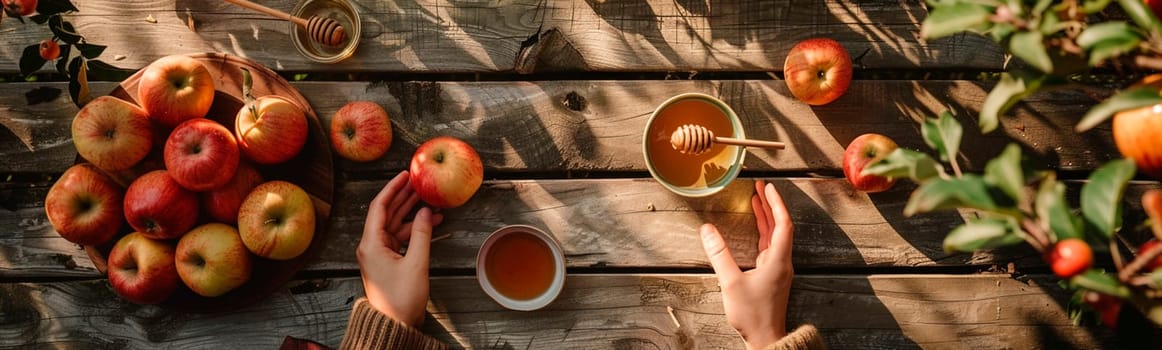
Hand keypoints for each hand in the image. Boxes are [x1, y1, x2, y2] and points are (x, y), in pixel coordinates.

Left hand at [356, 170, 443, 326]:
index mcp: (371, 243)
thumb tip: (426, 212)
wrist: (394, 324)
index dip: (393, 188)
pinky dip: (415, 229)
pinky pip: (401, 237)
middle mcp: (372, 245)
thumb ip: (422, 234)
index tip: (405, 175)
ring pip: (396, 224)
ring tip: (431, 201)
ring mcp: (379, 253)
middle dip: (404, 197)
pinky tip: (431, 222)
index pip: (379, 207)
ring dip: (413, 213)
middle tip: (420, 182)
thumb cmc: (401, 299)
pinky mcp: (388, 260)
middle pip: (387, 213)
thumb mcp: (416, 264)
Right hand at [700, 179, 792, 349]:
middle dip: (770, 206)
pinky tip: (754, 230)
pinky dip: (763, 233)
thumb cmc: (752, 314)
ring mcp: (778, 270)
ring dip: (766, 219)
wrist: (766, 338)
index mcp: (778, 260)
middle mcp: (781, 263)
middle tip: (759, 188)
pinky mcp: (772, 277)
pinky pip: (770, 248)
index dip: (776, 204)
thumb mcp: (731, 283)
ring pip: (775, 237)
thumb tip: (707, 230)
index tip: (768, 188)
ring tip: (756, 202)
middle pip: (780, 227)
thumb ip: (719, 255)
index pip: (782, 224)